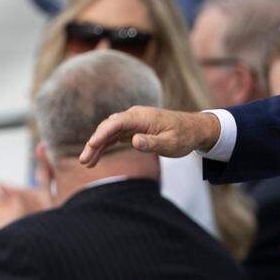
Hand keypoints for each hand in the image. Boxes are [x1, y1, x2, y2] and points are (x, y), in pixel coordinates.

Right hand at [79, 106, 220, 167]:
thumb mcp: (171, 143)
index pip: (117, 122)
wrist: (194, 129)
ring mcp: (133, 121)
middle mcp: (135, 115)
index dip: (103, 133)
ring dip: (97, 146)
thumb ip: (152, 142)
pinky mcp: (133, 128)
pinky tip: (96, 157)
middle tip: (84, 161)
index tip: (91, 145)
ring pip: (109, 132)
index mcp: (143, 116)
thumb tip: (133, 141)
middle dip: (95, 143)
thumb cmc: (184, 136)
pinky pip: (115, 135)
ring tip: (86, 163)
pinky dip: (105, 145)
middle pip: (109, 127)